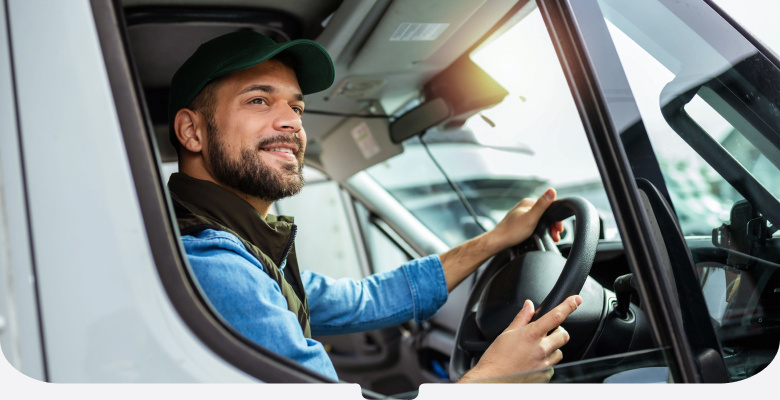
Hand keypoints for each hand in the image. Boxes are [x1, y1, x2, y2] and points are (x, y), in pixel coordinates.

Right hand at [458, 295, 582, 382]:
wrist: (493, 380)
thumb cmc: (496, 358)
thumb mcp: (506, 333)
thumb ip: (522, 318)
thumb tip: (528, 306)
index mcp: (531, 335)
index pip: (555, 316)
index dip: (568, 306)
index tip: (576, 300)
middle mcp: (541, 349)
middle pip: (563, 335)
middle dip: (557, 332)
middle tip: (546, 334)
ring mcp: (544, 364)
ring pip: (559, 352)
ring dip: (552, 349)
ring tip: (535, 351)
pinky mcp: (545, 376)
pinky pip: (552, 366)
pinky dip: (546, 363)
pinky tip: (532, 363)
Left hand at [488, 188, 564, 250]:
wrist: (498, 242)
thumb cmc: (512, 231)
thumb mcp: (531, 218)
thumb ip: (542, 205)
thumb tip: (552, 190)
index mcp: (528, 203)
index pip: (548, 206)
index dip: (555, 218)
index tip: (558, 229)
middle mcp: (524, 207)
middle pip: (544, 214)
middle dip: (552, 225)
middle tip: (555, 236)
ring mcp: (521, 215)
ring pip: (540, 220)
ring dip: (547, 229)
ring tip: (550, 237)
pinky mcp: (519, 223)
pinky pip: (534, 225)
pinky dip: (539, 230)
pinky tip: (540, 236)